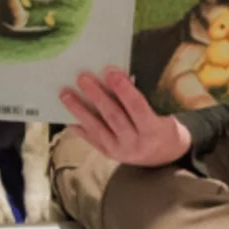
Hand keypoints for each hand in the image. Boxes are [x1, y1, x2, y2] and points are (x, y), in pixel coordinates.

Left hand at [58, 67, 191, 167]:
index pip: (137, 108)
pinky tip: (65, 114)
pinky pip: (90, 139)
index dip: (124, 90)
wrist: (163, 157)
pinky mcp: (108, 154)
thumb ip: (144, 99)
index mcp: (154, 130)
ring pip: (97, 128)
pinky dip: (78, 126)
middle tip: (82, 77)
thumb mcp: (162, 113)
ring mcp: (119, 151)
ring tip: (65, 93)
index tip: (110, 71)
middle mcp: (135, 143)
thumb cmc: (163, 126)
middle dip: (97, 95)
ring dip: (79, 109)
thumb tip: (117, 75)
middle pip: (113, 116)